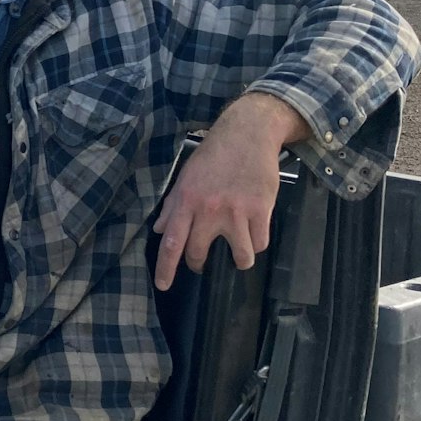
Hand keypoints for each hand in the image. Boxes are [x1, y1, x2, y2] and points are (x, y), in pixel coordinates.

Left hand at [153, 93, 310, 290]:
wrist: (247, 134)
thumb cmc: (213, 155)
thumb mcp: (185, 177)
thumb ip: (172, 206)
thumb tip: (158, 231)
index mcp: (186, 201)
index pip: (171, 243)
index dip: (165, 269)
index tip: (162, 286)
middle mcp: (209, 210)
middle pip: (200, 254)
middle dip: (198, 264)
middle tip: (201, 261)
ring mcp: (237, 212)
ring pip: (240, 257)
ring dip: (239, 260)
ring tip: (237, 253)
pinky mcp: (261, 210)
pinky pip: (260, 243)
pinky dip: (257, 244)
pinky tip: (253, 235)